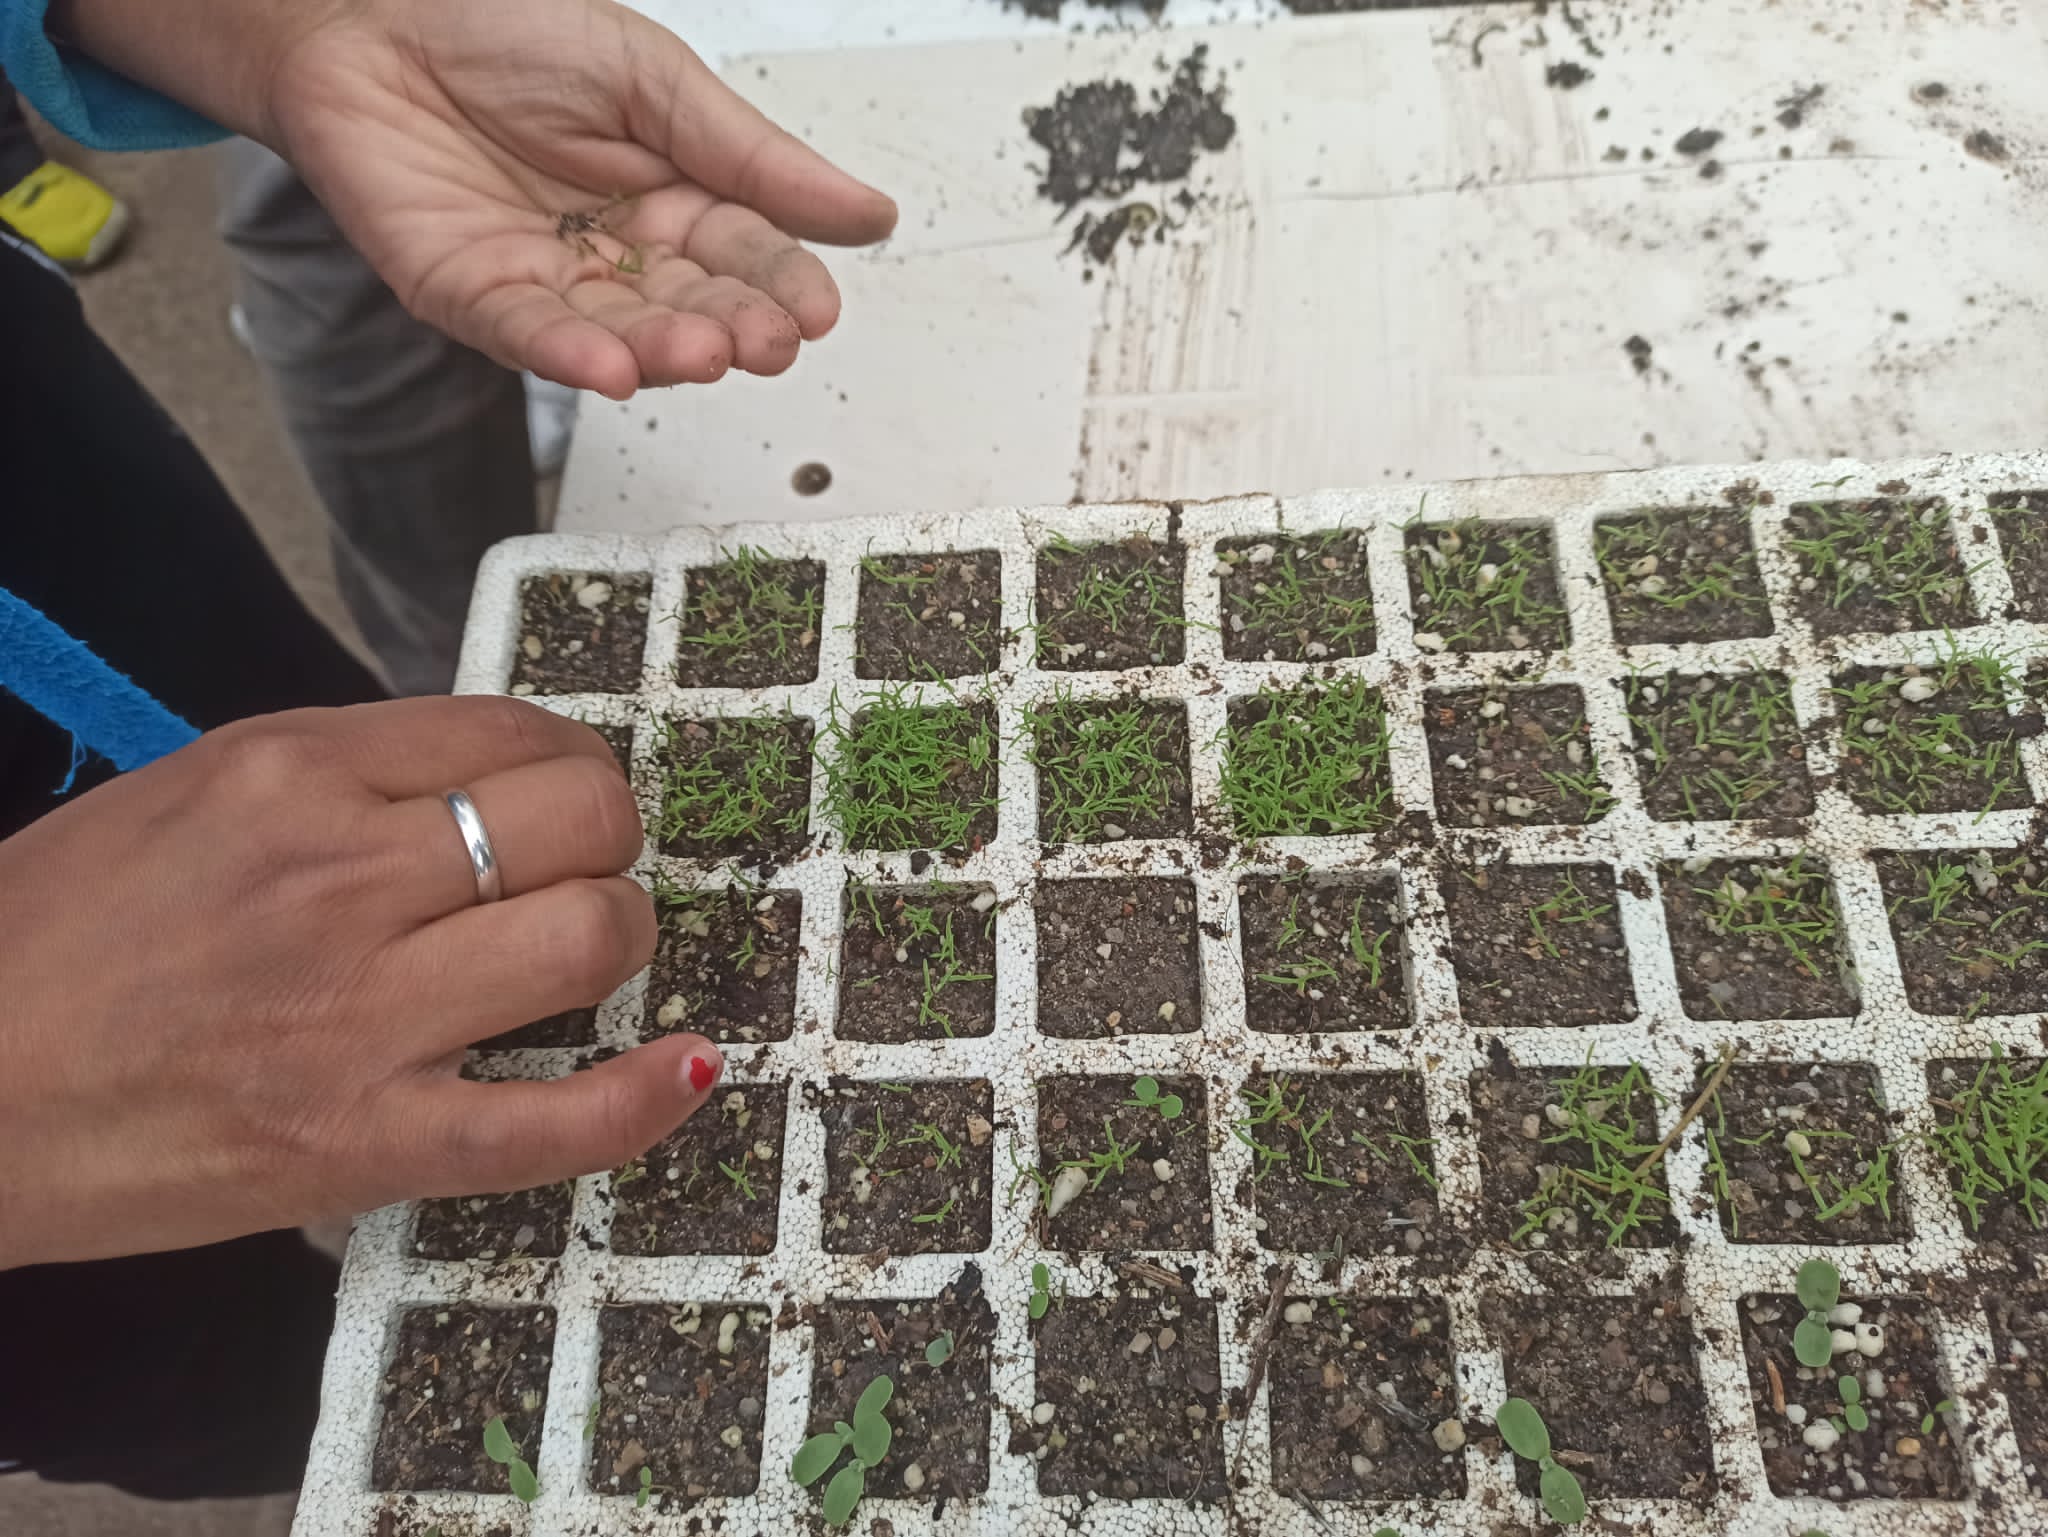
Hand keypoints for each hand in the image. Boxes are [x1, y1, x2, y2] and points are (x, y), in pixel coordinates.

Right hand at [0, 698, 719, 1268]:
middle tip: (585, 874)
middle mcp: (336, 876)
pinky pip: (546, 1125)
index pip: (513, 733)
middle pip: (580, 823)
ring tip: (588, 958)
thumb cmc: (55, 936)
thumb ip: (343, 773)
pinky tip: (690, 1073)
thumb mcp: (189, 794)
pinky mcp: (354, 1142)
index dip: (575, 764)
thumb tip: (492, 768)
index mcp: (290, 771)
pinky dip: (641, 1102)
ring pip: (588, 939)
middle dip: (612, 843)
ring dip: (622, 941)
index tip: (571, 797)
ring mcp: (353, 1015)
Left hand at [60, 0, 898, 397]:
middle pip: (692, 309)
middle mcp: (615, 252)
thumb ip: (753, 156)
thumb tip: (864, 212)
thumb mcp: (654, 77)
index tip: (814, 310)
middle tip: (765, 340)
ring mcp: (544, 280)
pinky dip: (568, 355)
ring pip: (619, 335)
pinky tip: (614, 367)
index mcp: (673, 196)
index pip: (746, 255)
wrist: (367, 8)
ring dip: (663, 351)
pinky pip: (524, 334)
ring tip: (702, 350)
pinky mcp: (468, 294)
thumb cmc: (501, 24)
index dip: (782, 286)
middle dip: (731, 329)